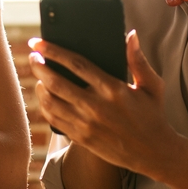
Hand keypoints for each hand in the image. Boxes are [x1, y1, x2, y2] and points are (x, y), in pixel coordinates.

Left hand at [29, 31, 177, 177]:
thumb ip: (138, 60)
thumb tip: (130, 35)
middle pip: (56, 82)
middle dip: (39, 66)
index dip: (54, 50)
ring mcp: (86, 124)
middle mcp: (96, 106)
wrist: (154, 153)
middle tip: (33, 56)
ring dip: (39, 86)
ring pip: (51, 102)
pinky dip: (45, 106)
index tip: (39, 42)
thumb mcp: (151, 85)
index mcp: (112, 89)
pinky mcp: (81, 138)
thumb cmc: (153, 115)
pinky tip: (45, 97)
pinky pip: (54, 120)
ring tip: (38, 75)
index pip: (76, 64)